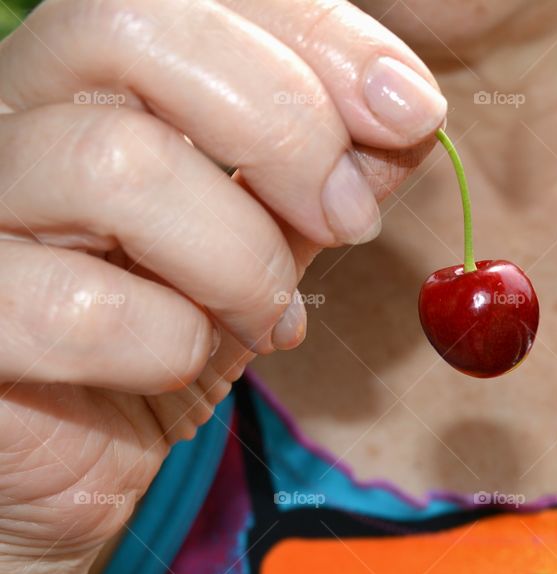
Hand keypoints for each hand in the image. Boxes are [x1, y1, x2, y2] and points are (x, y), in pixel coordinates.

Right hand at [0, 0, 445, 573]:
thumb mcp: (275, 232)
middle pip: (134, 26)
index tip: (413, 110)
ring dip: (241, 256)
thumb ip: (333, 168)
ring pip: (116, 164)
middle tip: (351, 220)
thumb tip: (407, 112)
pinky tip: (186, 360)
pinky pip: (78, 308)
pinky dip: (172, 343)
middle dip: (285, 126)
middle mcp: (13, 108)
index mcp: (95, 71)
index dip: (319, 34)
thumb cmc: (176, 319)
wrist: (91, 444)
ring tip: (272, 315)